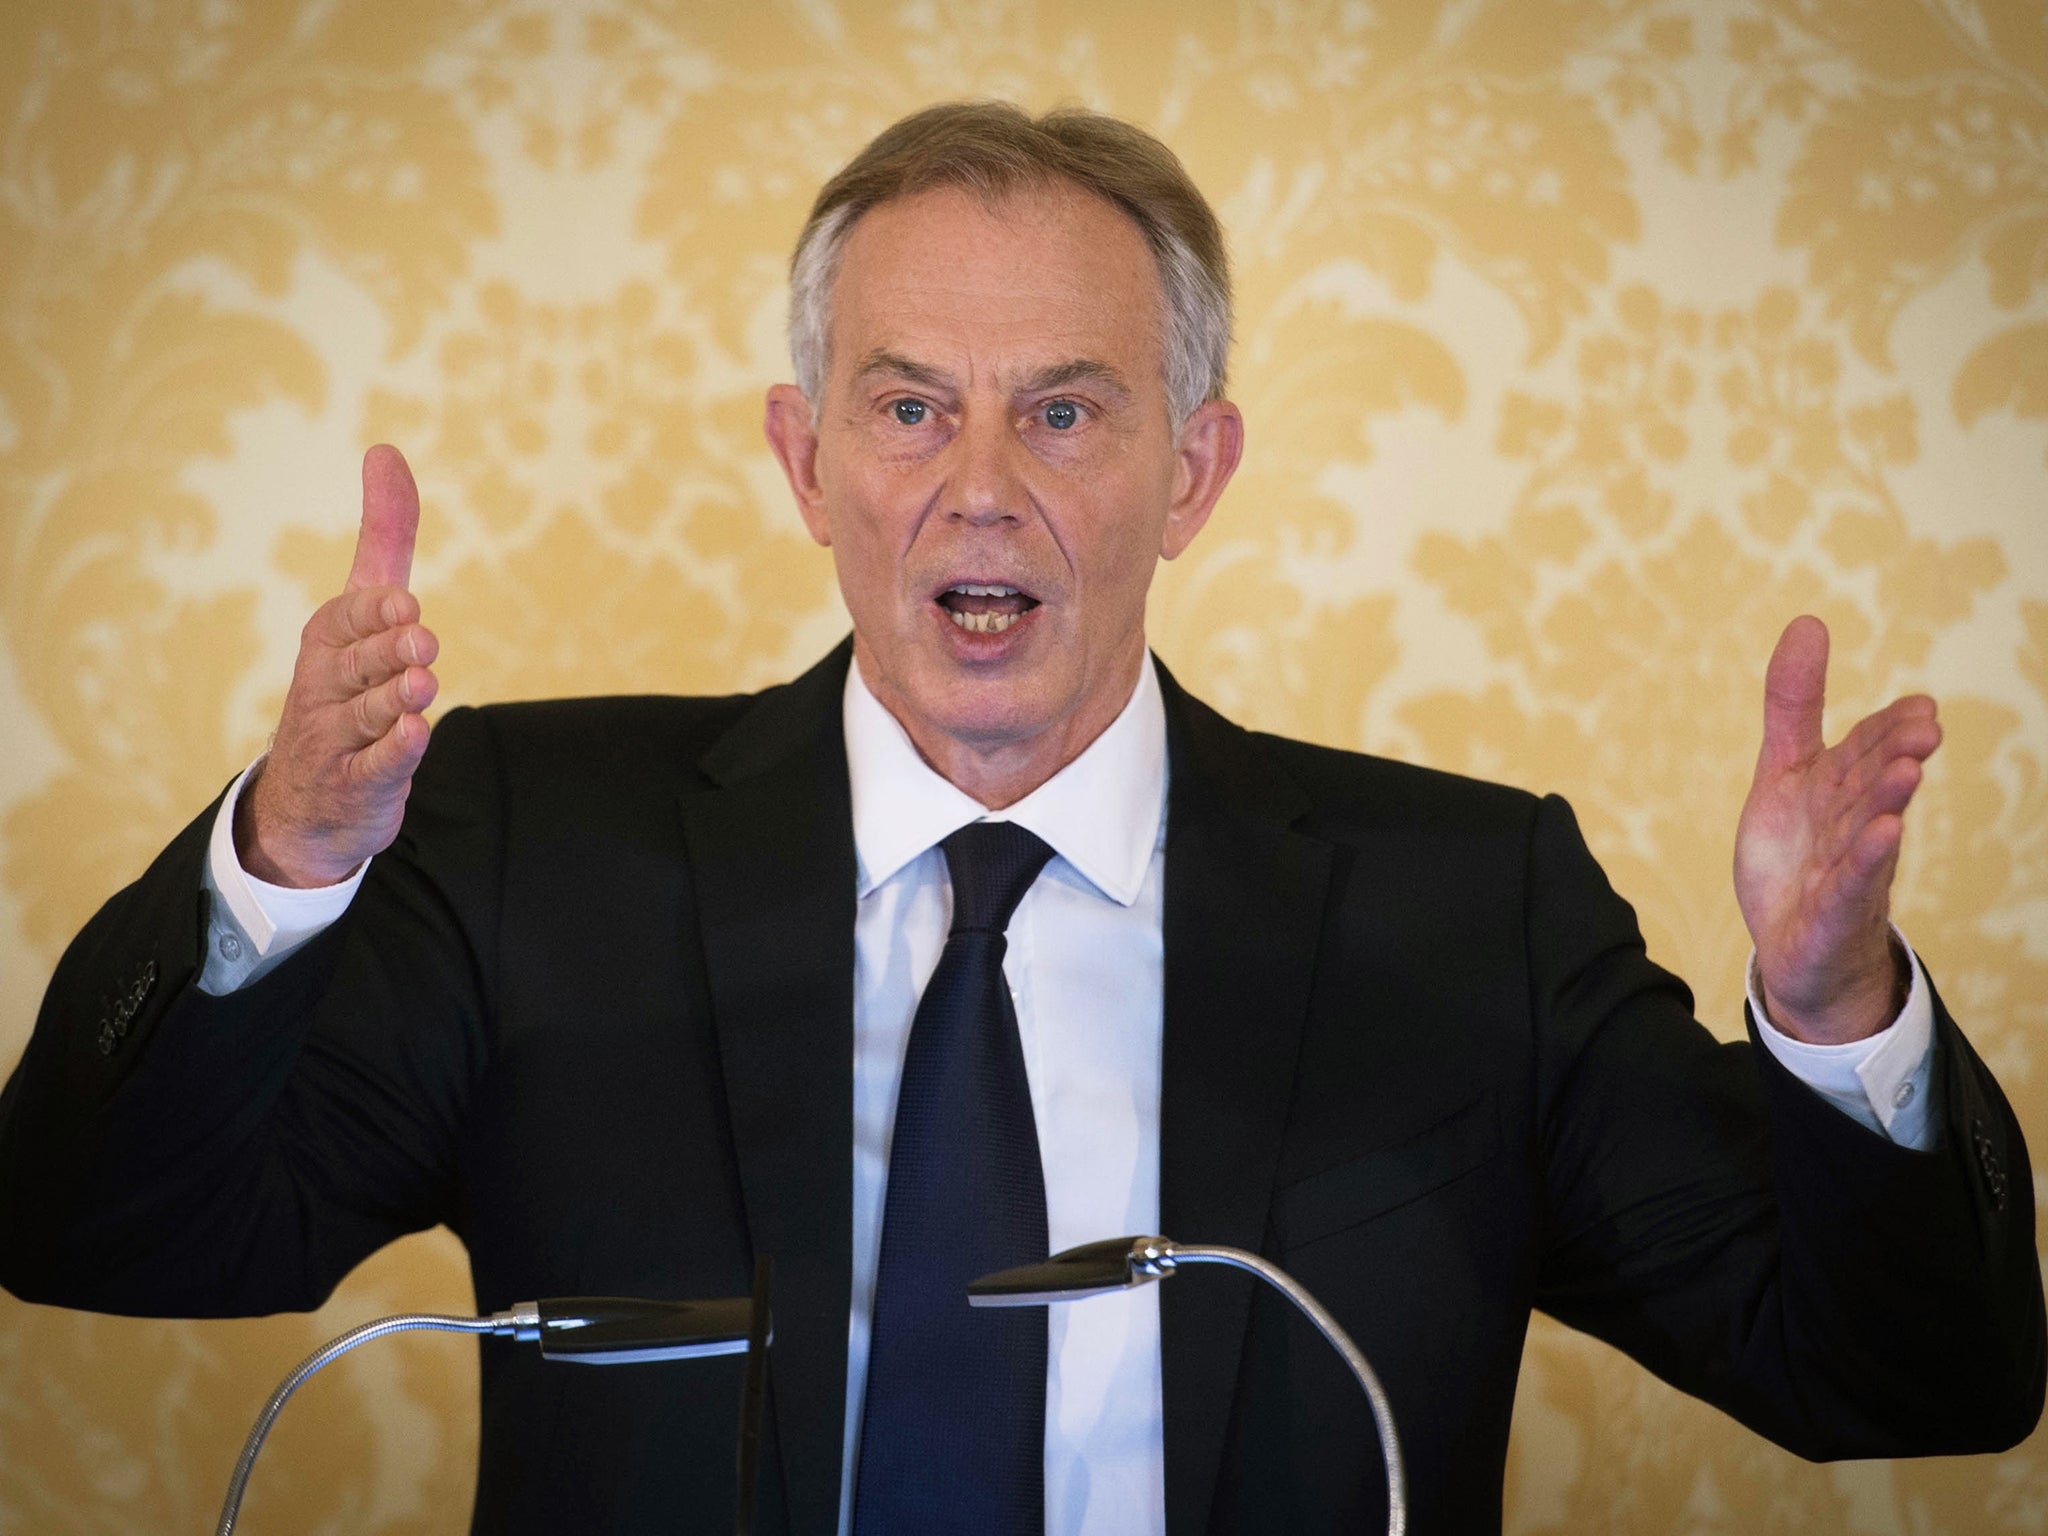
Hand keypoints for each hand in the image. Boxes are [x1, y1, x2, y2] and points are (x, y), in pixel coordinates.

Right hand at [235, 445, 438, 887]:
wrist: (310, 799)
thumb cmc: (347, 685)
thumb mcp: (364, 613)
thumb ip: (384, 538)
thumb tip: (385, 450)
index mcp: (327, 641)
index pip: (346, 618)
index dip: (374, 611)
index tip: (405, 603)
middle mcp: (325, 686)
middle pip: (359, 665)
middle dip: (388, 652)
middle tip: (421, 639)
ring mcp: (337, 739)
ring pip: (366, 715)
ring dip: (395, 699)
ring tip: (423, 682)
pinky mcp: (357, 785)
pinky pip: (375, 767)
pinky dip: (394, 753)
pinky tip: (417, 735)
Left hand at [1733, 616, 1939, 1042]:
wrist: (1796, 947)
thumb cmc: (1798, 853)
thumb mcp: (1783, 771)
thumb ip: (1794, 704)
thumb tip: (1810, 621)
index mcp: (1841, 789)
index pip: (1866, 749)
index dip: (1889, 727)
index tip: (1920, 705)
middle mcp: (1852, 825)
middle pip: (1872, 784)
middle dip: (1895, 754)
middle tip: (1924, 726)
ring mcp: (1846, 870)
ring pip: (1868, 830)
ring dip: (1887, 800)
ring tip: (1909, 769)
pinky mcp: (1832, 912)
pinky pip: (1850, 884)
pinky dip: (1864, 861)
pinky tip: (1885, 835)